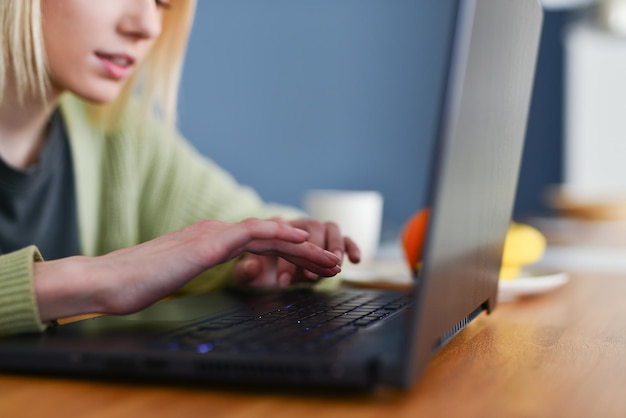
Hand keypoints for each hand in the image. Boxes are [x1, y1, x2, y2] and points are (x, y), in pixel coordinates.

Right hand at [33, 218, 341, 320]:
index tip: (314, 268)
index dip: (292, 255)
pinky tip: (300, 240)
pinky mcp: (207, 244)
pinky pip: (251, 234)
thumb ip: (200, 269)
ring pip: (270, 235)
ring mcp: (213, 235)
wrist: (110, 281)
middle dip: (307, 251)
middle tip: (334, 262)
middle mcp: (217, 232)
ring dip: (303, 247)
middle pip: (273, 238)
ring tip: (330, 259)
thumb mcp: (181, 276)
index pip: (262, 245)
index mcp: (212, 240)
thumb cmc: (141, 283)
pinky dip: (278, 235)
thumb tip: (210, 275)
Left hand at [233, 217, 360, 287]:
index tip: (282, 282)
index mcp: (276, 227)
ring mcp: (317, 231)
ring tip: (335, 267)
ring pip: (331, 228)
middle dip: (313, 251)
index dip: (284, 260)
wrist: (271, 273)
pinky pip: (346, 238)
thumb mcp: (247, 274)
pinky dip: (351, 246)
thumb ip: (245, 271)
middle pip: (312, 226)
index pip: (282, 234)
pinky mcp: (331, 241)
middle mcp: (299, 224)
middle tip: (309, 278)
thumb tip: (250, 266)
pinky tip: (356, 261)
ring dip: (334, 246)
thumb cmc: (258, 271)